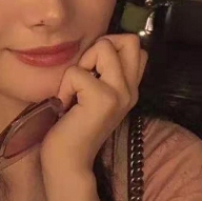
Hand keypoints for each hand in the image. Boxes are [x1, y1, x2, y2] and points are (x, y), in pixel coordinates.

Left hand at [40, 34, 147, 175]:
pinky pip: (77, 72)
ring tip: (75, 91)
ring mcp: (120, 93)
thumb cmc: (75, 125)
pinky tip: (66, 105)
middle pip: (129, 39)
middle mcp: (131, 89)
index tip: (94, 71)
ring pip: (104, 47)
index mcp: (130, 88)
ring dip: (81, 65)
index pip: (136, 48)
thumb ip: (104, 74)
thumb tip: (100, 47)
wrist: (69, 160)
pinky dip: (65, 86)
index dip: (112, 48)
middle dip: (100, 47)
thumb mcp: (96, 96)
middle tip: (85, 75)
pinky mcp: (102, 99)